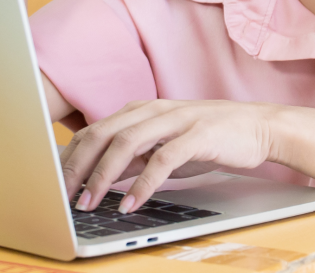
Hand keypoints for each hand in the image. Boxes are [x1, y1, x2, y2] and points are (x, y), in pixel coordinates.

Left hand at [61, 100, 280, 212]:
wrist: (260, 128)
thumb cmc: (211, 138)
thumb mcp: (166, 146)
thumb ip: (136, 157)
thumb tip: (103, 176)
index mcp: (142, 110)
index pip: (94, 130)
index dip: (70, 157)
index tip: (54, 184)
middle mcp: (154, 110)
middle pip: (102, 134)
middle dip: (78, 166)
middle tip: (62, 196)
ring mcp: (176, 119)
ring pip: (127, 143)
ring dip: (103, 176)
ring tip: (90, 202)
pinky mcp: (197, 134)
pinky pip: (162, 159)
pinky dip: (143, 184)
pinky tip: (131, 204)